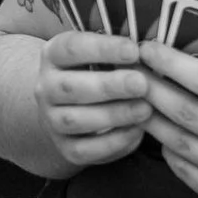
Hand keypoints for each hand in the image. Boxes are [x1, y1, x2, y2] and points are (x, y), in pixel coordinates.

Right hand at [32, 33, 149, 171]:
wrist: (73, 107)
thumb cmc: (99, 71)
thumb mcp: (102, 54)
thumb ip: (120, 52)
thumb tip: (151, 52)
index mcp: (53, 55)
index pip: (72, 47)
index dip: (102, 49)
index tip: (134, 50)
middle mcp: (45, 87)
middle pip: (71, 87)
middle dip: (109, 86)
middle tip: (141, 83)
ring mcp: (52, 120)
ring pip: (75, 120)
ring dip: (113, 115)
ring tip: (145, 109)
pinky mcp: (65, 148)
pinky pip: (84, 150)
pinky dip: (112, 142)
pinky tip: (136, 131)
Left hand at [139, 44, 197, 197]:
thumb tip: (187, 68)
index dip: (174, 63)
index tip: (152, 50)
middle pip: (187, 110)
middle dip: (152, 87)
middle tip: (132, 73)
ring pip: (179, 140)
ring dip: (153, 118)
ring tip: (139, 102)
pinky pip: (185, 169)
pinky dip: (170, 149)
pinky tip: (164, 136)